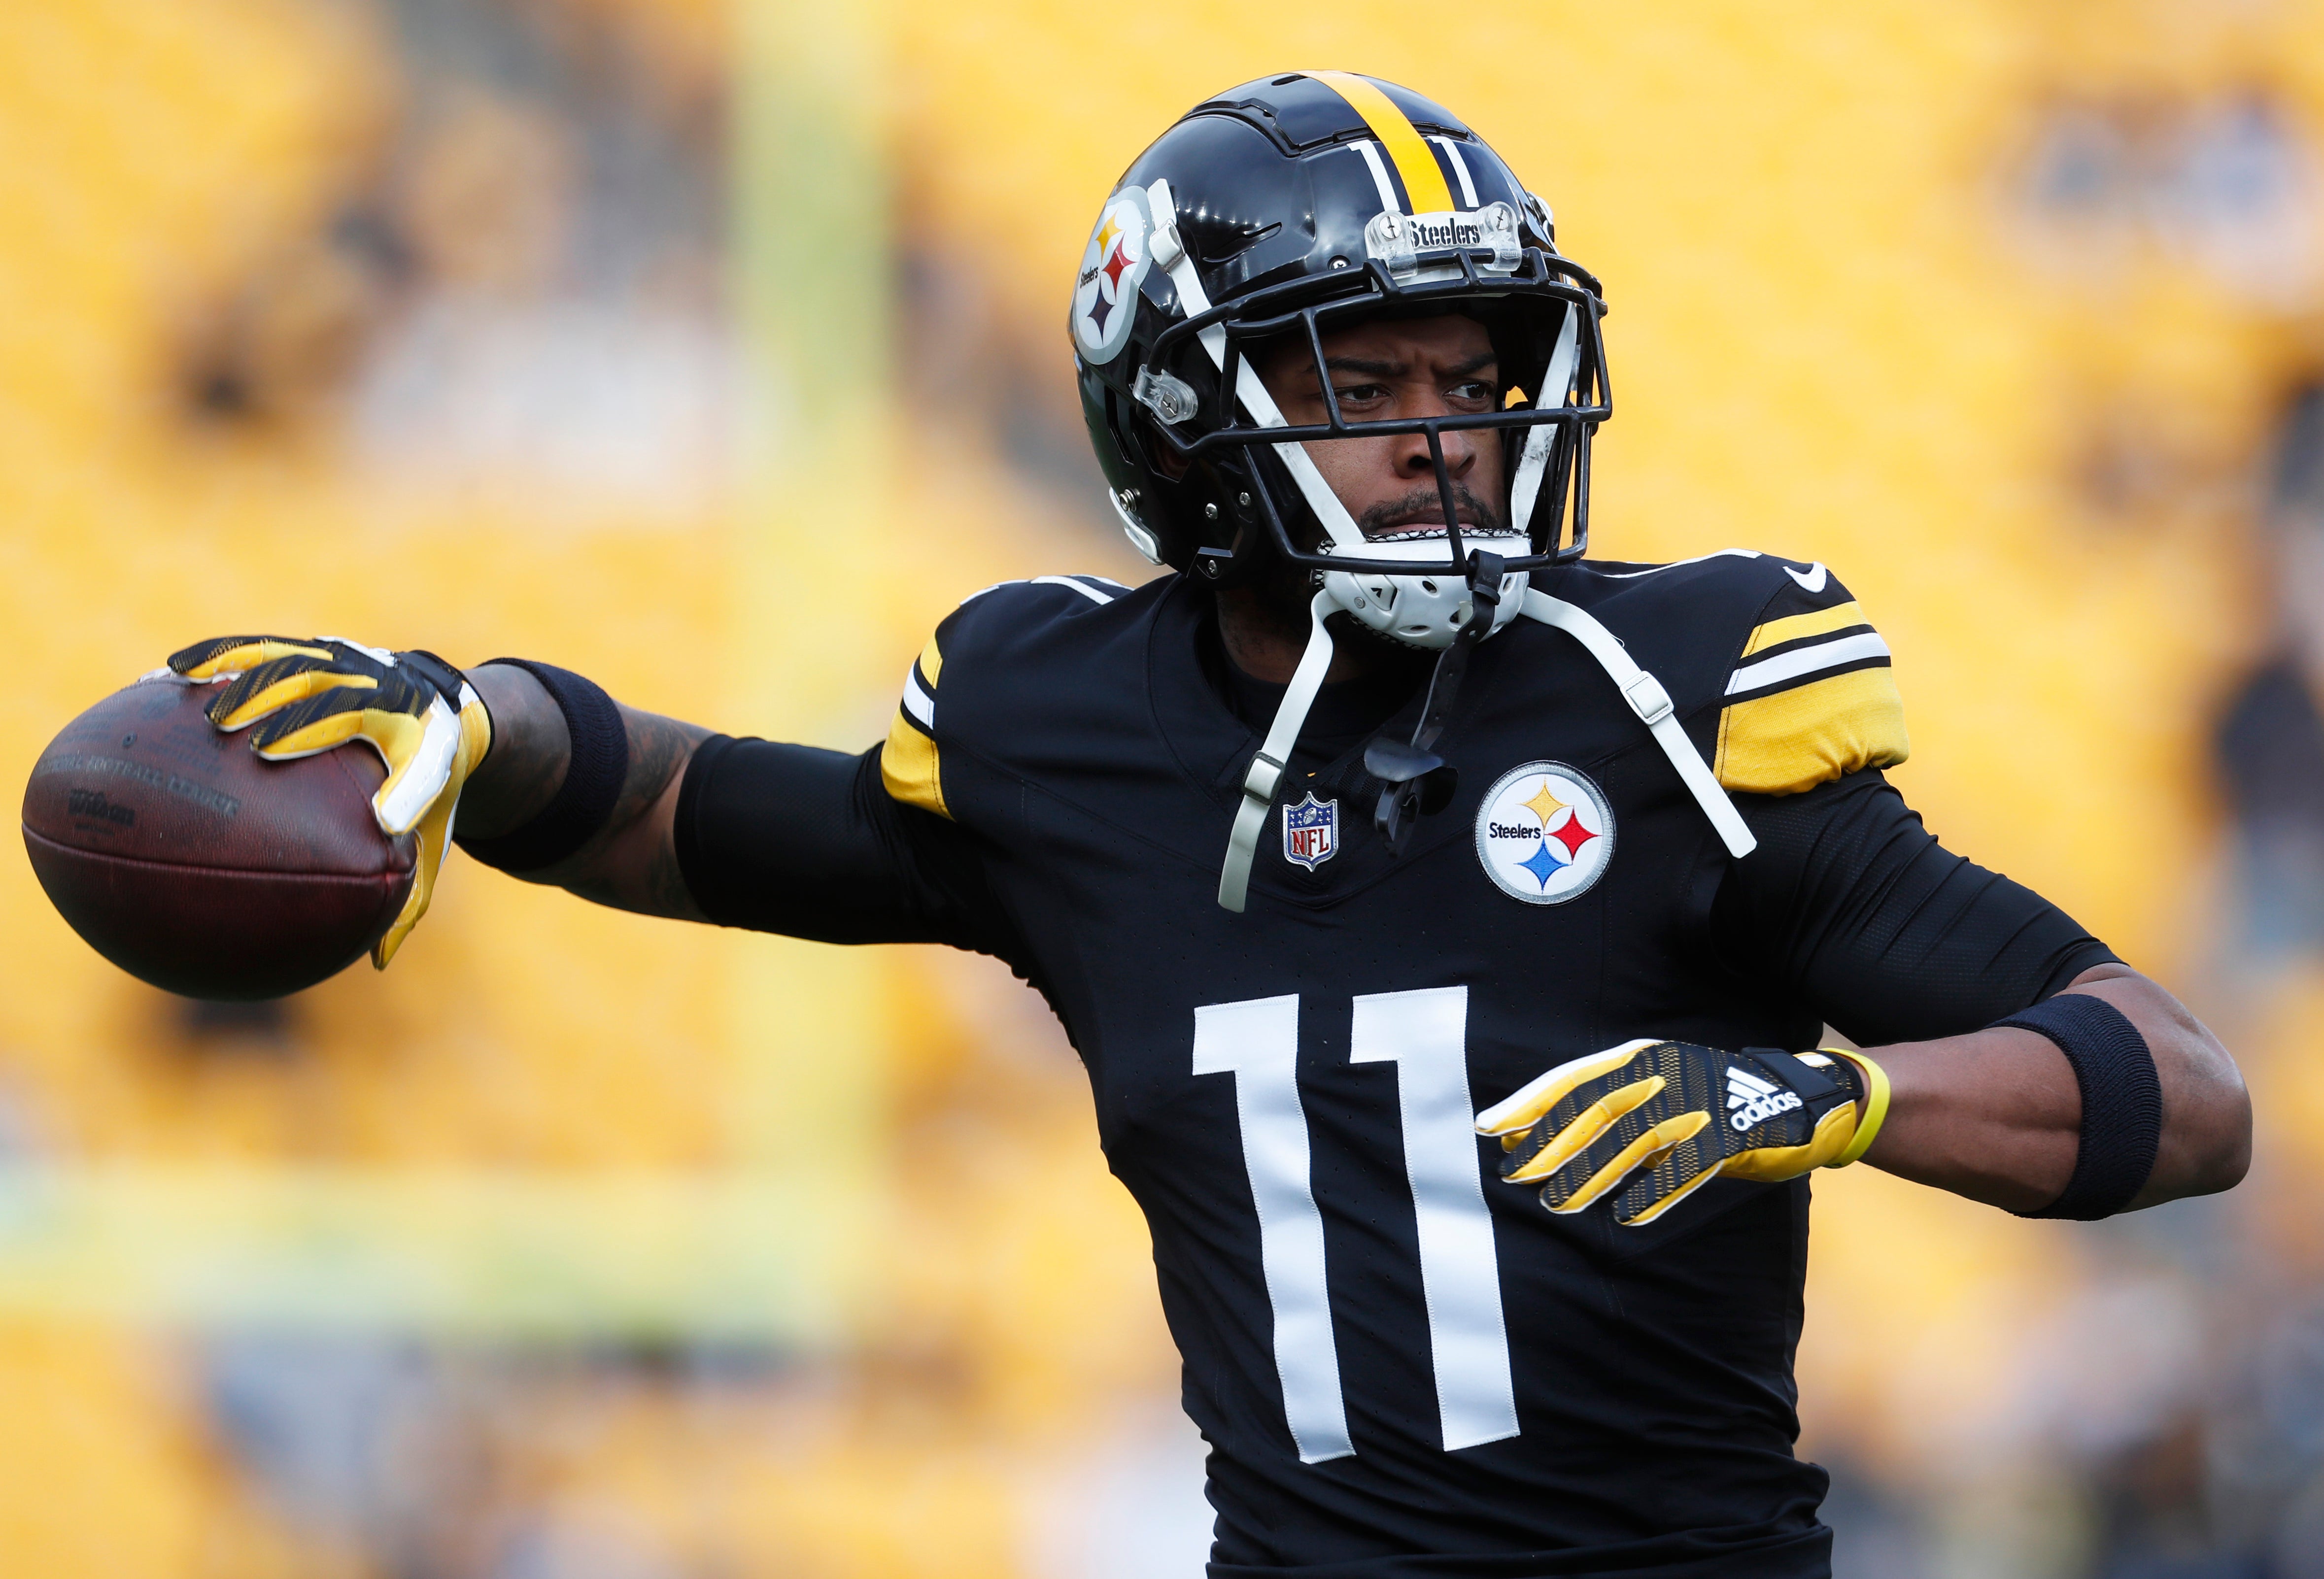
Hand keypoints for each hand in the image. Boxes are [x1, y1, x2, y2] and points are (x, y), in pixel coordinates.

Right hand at [163, 636, 491, 966]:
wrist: (445, 706)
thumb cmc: (429, 788)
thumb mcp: (430, 838)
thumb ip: (409, 894)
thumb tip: (378, 963)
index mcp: (426, 744)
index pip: (423, 767)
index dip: (406, 792)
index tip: (385, 820)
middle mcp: (390, 695)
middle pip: (345, 701)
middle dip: (306, 719)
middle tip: (260, 746)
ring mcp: (351, 664)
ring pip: (296, 664)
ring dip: (250, 683)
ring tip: (203, 707)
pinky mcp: (316, 650)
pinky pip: (259, 650)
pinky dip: (214, 661)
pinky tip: (160, 680)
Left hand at [1475, 1040, 1888, 1225]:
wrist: (1803, 1098)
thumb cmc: (1717, 1100)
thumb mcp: (1659, 1090)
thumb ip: (1609, 1110)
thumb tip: (1539, 1141)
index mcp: (1643, 1058)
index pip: (1573, 1077)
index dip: (1531, 1102)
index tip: (1491, 1127)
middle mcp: (1666, 1073)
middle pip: (1595, 1108)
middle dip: (1551, 1141)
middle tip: (1514, 1174)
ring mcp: (1700, 1101)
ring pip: (1634, 1139)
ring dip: (1592, 1173)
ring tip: (1558, 1204)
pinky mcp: (1732, 1133)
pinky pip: (1687, 1166)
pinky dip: (1657, 1191)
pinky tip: (1629, 1217)